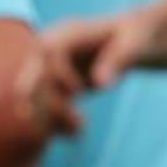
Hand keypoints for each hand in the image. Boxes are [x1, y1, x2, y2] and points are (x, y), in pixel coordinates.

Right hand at [17, 11, 153, 137]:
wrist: (130, 40)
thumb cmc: (135, 37)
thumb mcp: (134, 45)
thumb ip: (118, 60)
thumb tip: (101, 85)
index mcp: (66, 32)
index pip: (48, 50)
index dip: (59, 74)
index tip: (78, 92)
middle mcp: (48, 48)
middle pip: (32, 76)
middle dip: (48, 104)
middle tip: (78, 126)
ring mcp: (47, 67)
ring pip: (34, 96)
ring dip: (51, 118)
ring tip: (79, 132)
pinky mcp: (52, 83)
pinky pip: (43, 105)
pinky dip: (53, 122)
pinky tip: (75, 133)